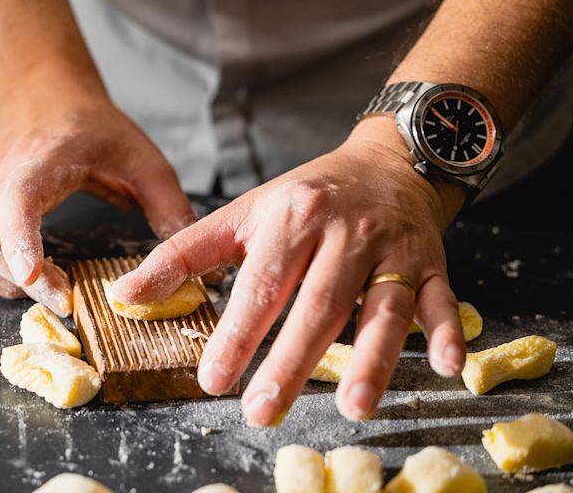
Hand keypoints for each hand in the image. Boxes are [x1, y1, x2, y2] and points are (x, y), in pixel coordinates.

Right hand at [0, 74, 194, 315]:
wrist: (47, 99)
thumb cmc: (95, 130)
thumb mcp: (143, 158)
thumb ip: (168, 205)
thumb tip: (192, 262)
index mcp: (40, 160)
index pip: (14, 200)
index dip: (20, 243)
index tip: (38, 281)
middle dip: (19, 281)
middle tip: (65, 296)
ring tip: (41, 286)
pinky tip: (13, 274)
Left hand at [113, 116, 466, 422]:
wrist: (385, 162)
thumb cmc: (306, 197)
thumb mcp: (242, 214)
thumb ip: (184, 254)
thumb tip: (125, 293)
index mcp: (292, 219)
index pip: (260, 283)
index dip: (238, 332)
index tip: (214, 378)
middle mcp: (342, 234)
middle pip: (318, 304)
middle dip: (292, 360)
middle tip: (265, 411)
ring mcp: (390, 250)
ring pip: (382, 307)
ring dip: (373, 357)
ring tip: (355, 405)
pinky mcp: (429, 264)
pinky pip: (440, 299)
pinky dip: (447, 330)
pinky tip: (446, 366)